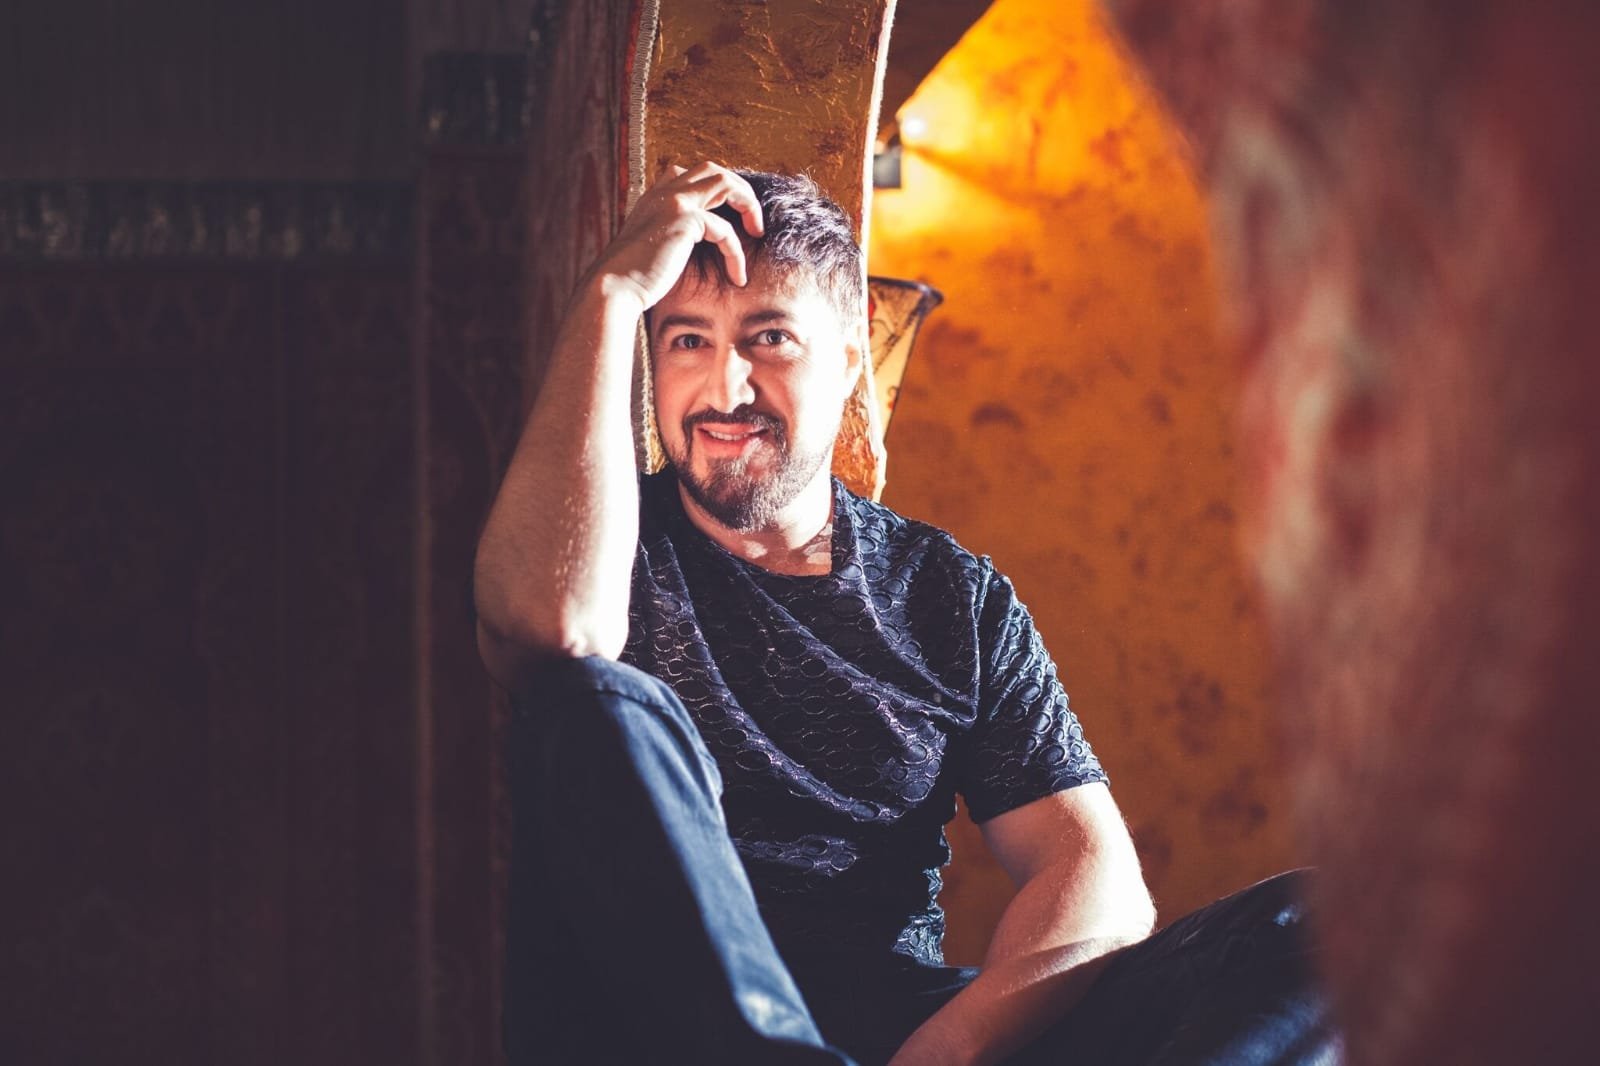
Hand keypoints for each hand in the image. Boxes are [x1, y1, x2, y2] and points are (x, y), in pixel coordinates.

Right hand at [587, 162, 764, 311]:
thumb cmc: (631, 279)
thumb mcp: (651, 248)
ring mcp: (674, 200)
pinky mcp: (685, 219)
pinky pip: (725, 230)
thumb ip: (670, 236)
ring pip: (724, 182)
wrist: (614, 288)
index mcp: (654, 197)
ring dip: (748, 205)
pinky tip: (737, 276)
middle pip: (712, 169)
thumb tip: (693, 246)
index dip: (716, 188)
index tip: (731, 214)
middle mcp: (663, 191)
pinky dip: (736, 253)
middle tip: (752, 220)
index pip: (689, 173)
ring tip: (757, 233)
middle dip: (739, 189)